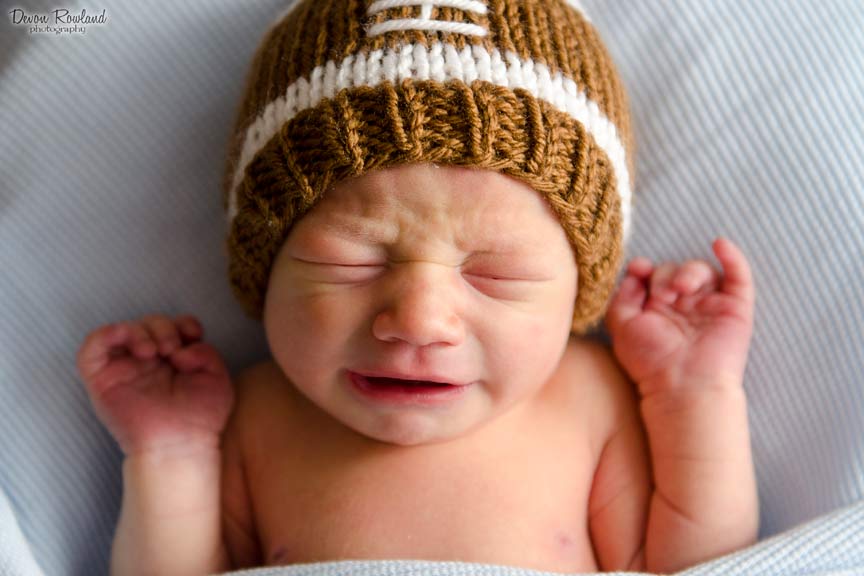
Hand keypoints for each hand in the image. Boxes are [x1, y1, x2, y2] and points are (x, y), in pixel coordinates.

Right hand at [77, 315, 233, 456]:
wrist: (181, 444)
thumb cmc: (200, 417)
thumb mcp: (216, 378)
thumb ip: (206, 352)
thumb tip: (182, 347)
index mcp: (173, 359)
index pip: (173, 325)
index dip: (183, 323)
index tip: (194, 335)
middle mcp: (147, 362)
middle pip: (148, 323)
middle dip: (163, 327)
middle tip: (171, 349)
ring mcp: (123, 369)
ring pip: (122, 330)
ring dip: (139, 330)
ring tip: (153, 351)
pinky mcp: (101, 380)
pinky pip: (91, 348)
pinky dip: (106, 334)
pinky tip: (131, 342)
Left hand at [605, 238, 754, 397]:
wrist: (680, 385)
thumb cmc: (649, 361)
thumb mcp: (622, 325)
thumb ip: (622, 296)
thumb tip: (635, 272)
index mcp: (657, 308)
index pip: (651, 276)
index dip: (644, 268)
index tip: (638, 270)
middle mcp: (684, 304)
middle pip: (673, 269)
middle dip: (664, 276)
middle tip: (662, 296)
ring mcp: (710, 304)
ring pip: (700, 270)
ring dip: (687, 272)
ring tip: (680, 290)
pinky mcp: (735, 308)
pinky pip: (738, 275)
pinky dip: (732, 257)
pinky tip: (720, 245)